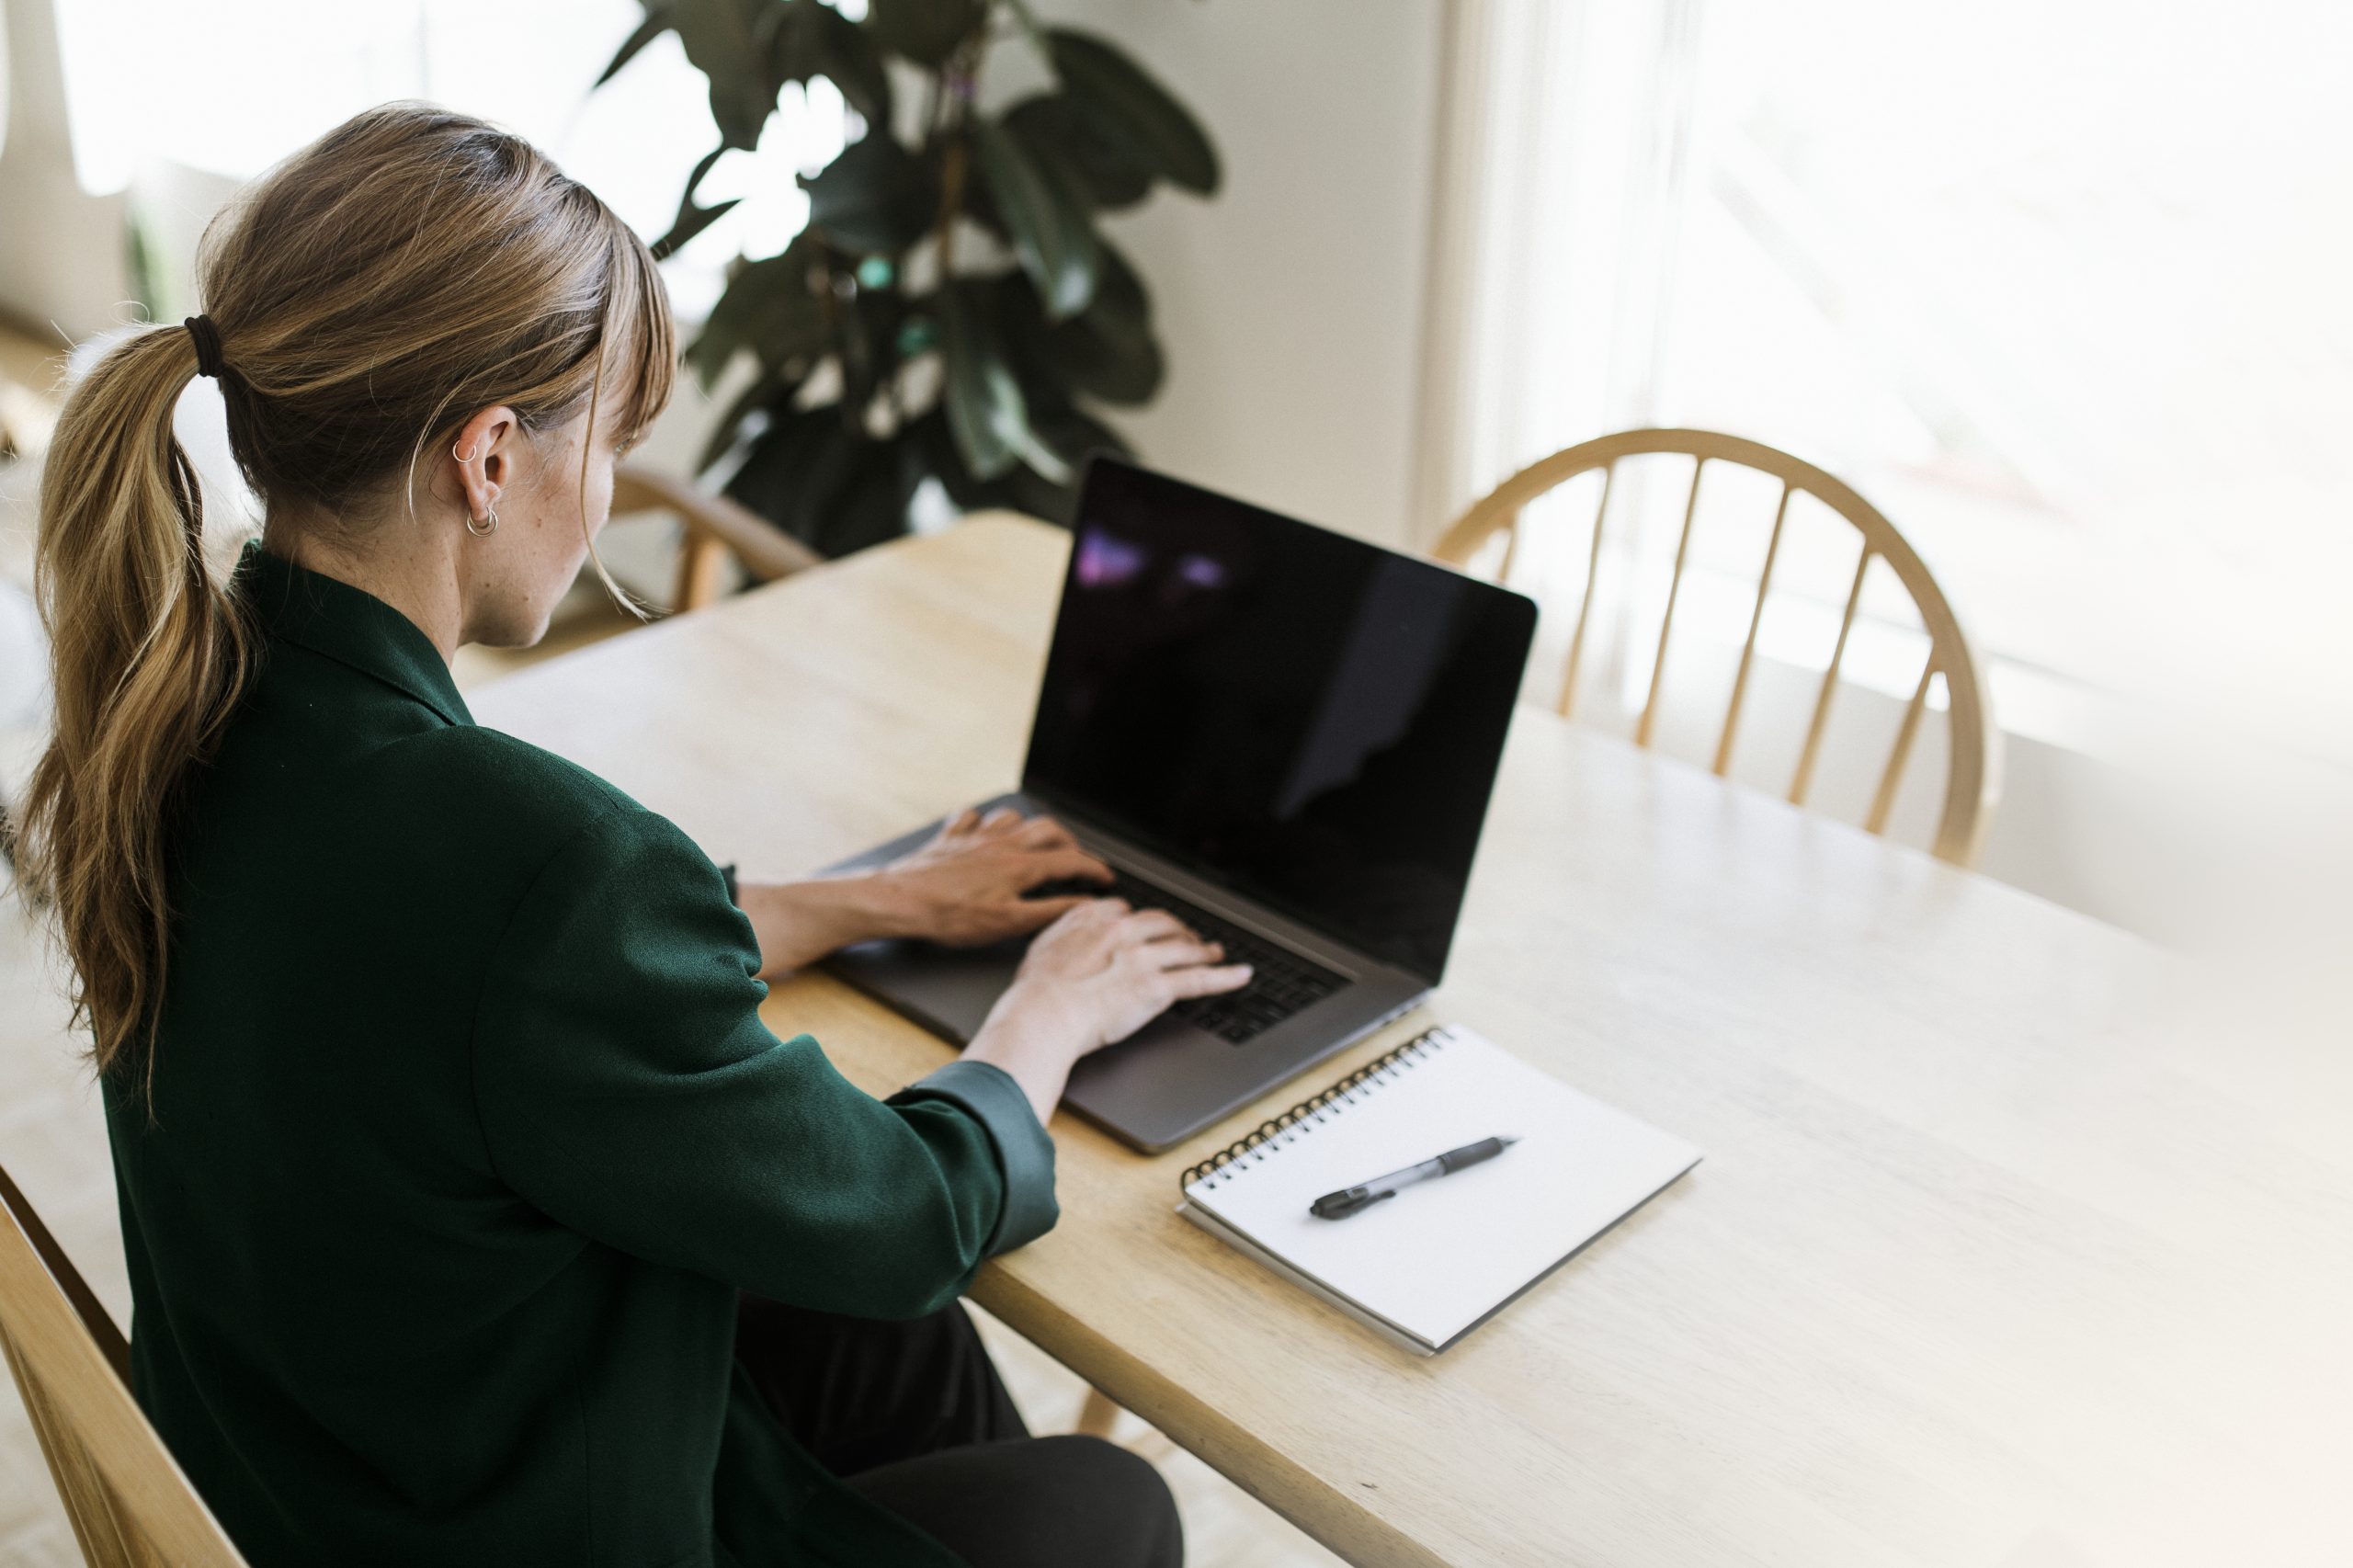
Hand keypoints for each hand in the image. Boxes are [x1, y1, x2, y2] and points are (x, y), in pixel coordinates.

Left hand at [874, 806, 1114, 946]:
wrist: (899, 901)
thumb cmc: (949, 916)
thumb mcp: (1007, 923)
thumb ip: (1050, 911)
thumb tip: (1084, 905)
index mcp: (1019, 866)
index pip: (1070, 860)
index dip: (1094, 869)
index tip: (1105, 878)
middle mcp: (1000, 844)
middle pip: (1047, 829)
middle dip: (1068, 842)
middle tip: (1074, 859)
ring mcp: (974, 837)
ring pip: (1012, 817)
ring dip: (1028, 826)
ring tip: (1034, 842)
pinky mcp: (949, 838)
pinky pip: (971, 816)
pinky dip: (983, 821)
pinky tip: (983, 831)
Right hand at [963, 899, 1254, 1122]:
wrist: (1042, 1015)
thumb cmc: (1034, 992)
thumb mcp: (1041, 948)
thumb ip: (1062, 936)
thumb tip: (1068, 936)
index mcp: (1092, 919)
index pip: (1127, 911)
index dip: (1141, 922)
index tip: (1147, 928)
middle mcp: (1122, 932)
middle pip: (1162, 924)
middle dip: (1178, 930)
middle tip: (1188, 939)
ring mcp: (1143, 958)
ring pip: (1185, 948)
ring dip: (1204, 949)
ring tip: (1215, 953)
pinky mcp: (1156, 987)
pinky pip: (1200, 979)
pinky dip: (1226, 976)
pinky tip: (1241, 974)